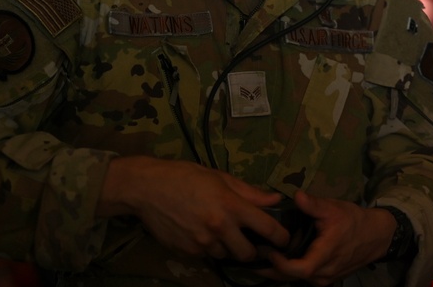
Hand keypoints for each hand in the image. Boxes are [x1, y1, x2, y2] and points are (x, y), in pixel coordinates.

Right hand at [97, 156, 287, 260]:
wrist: (147, 189)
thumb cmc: (186, 176)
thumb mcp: (220, 177)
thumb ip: (250, 191)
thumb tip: (275, 199)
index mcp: (231, 205)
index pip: (267, 228)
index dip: (281, 236)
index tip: (284, 239)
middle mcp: (219, 227)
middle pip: (248, 253)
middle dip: (253, 249)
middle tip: (251, 240)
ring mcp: (202, 243)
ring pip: (226, 255)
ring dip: (228, 247)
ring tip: (221, 231)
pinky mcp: (187, 252)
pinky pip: (207, 255)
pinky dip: (209, 248)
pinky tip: (202, 232)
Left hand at [256, 191, 397, 285]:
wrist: (376, 236)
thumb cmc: (354, 221)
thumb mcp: (334, 209)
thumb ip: (313, 204)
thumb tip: (296, 195)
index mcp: (326, 256)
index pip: (299, 269)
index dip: (280, 264)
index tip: (267, 250)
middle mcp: (324, 273)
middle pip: (291, 277)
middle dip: (271, 268)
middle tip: (252, 255)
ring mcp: (325, 279)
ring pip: (296, 279)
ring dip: (278, 270)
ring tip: (261, 256)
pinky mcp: (325, 279)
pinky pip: (303, 278)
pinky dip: (289, 270)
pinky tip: (278, 259)